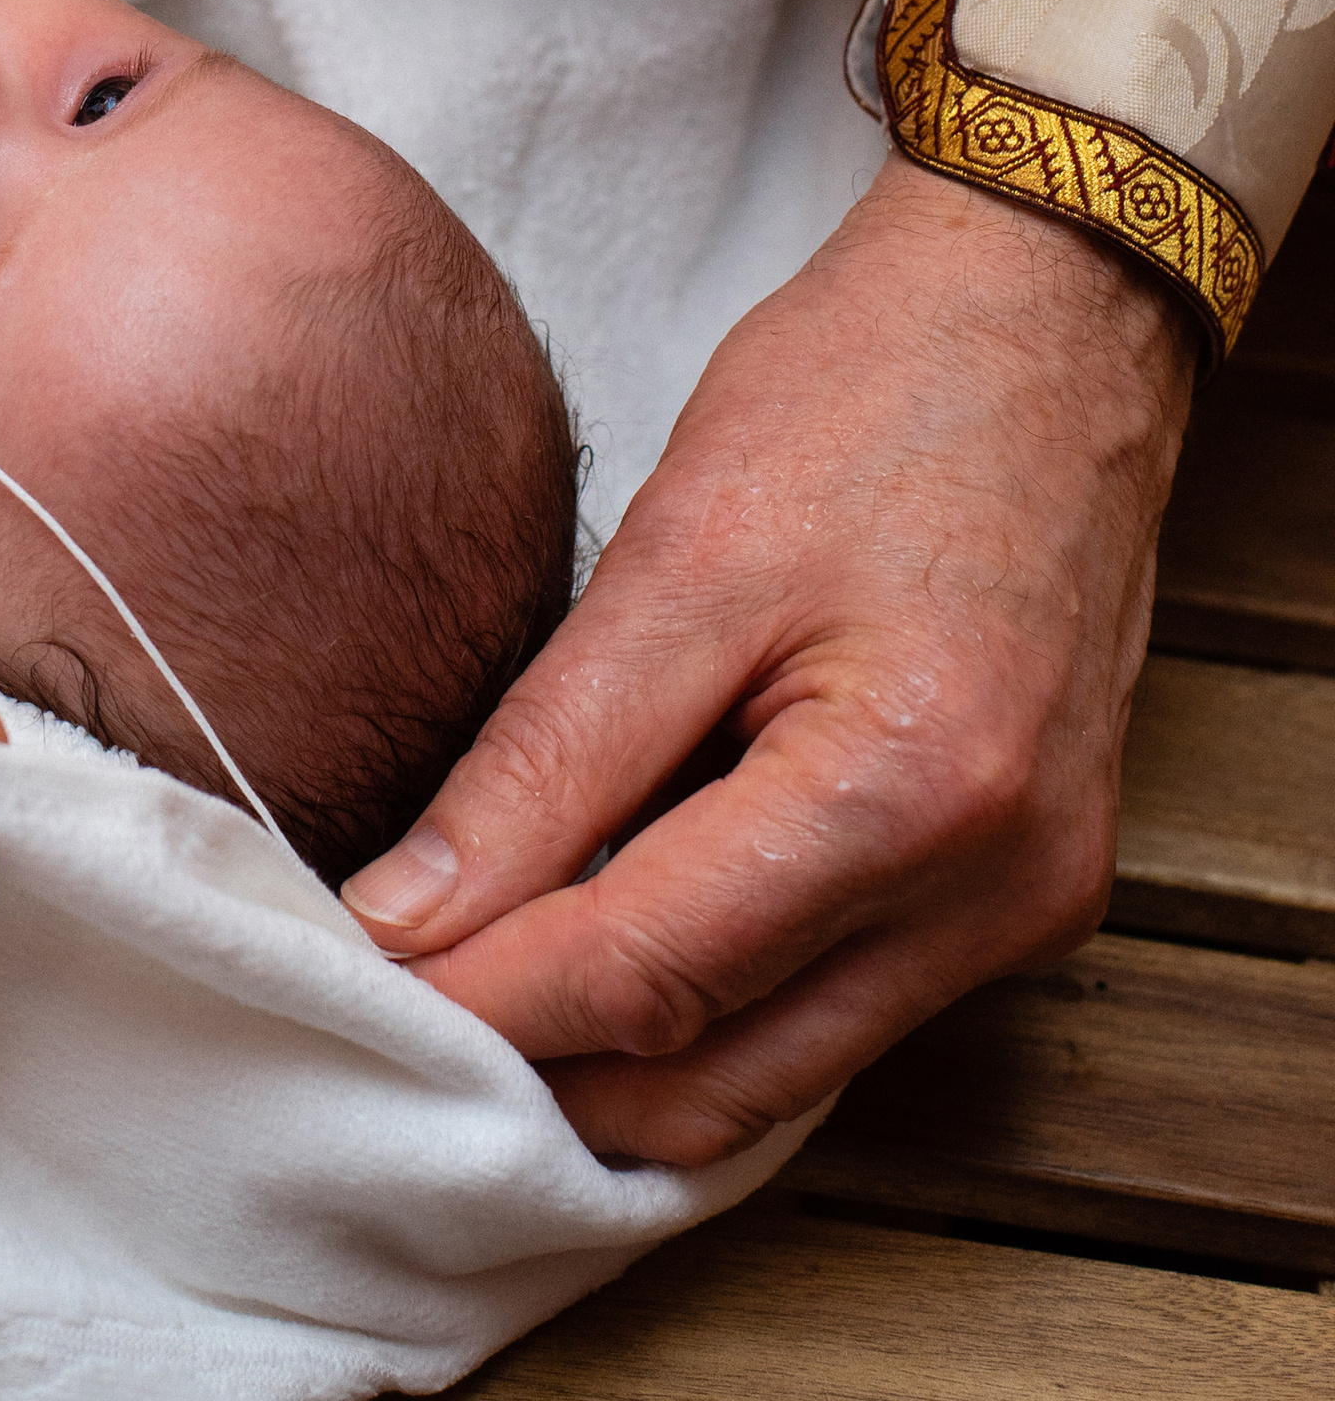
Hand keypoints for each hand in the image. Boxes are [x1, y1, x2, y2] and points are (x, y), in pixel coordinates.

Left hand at [343, 155, 1197, 1160]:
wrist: (1046, 322)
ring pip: (775, 1077)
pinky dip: (714, 999)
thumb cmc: (868, 392)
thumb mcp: (680, 554)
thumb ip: (546, 761)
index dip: (483, 997)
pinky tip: (608, 932)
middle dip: (545, 1064)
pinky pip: (836, 1010)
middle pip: (717, 1078)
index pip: (649, 972)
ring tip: (480, 974)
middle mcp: (994, 889)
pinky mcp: (1021, 892)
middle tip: (396, 1003)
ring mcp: (1023, 905)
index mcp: (909, 789)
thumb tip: (407, 917)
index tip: (353, 983)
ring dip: (623, 1054)